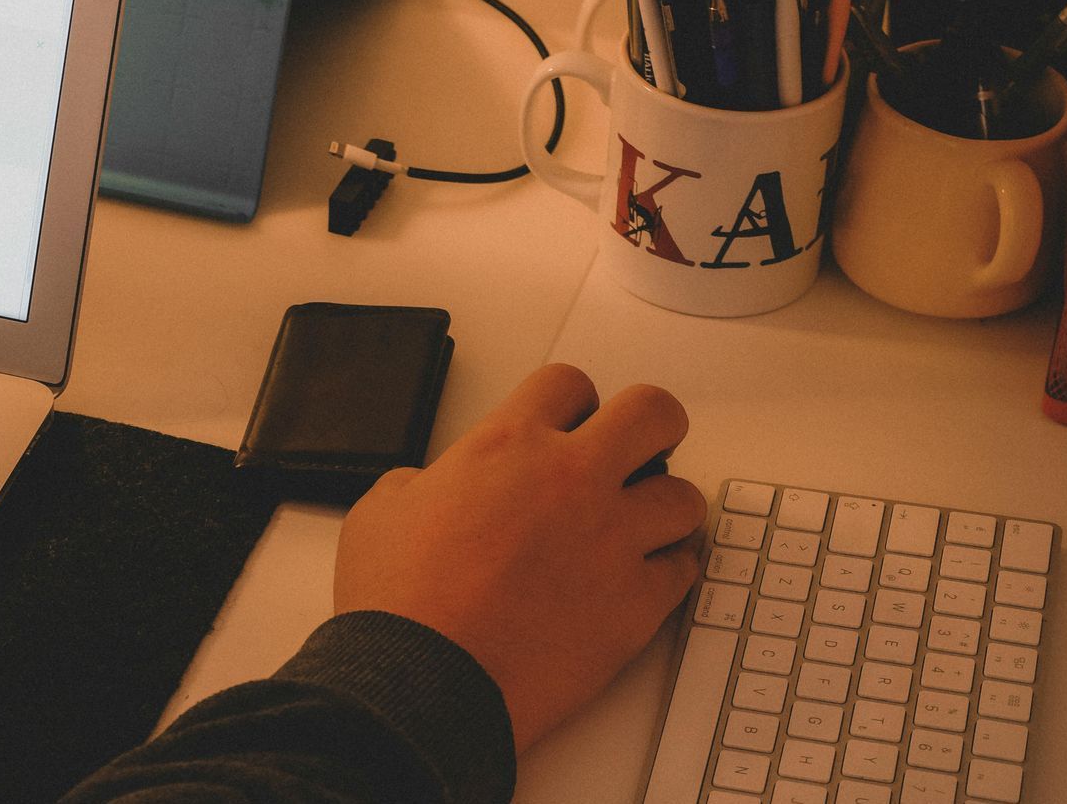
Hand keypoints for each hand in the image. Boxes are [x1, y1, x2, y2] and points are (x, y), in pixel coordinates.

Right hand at [333, 363, 705, 752]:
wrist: (423, 683)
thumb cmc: (399, 604)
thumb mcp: (381, 511)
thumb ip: (422, 481)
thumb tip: (433, 487)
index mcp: (507, 445)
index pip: (569, 382)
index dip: (571, 402)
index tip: (570, 424)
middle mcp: (571, 480)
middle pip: (654, 413)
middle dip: (650, 428)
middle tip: (637, 452)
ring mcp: (613, 540)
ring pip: (685, 497)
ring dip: (663, 508)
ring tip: (641, 527)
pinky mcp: (637, 603)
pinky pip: (685, 570)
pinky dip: (668, 572)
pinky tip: (643, 579)